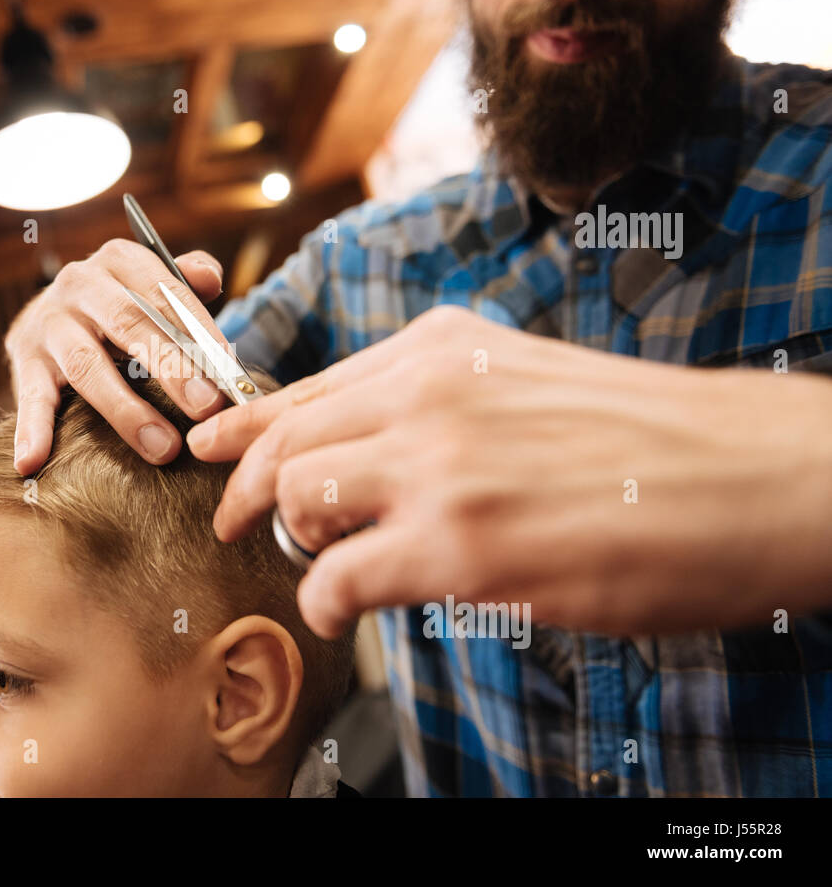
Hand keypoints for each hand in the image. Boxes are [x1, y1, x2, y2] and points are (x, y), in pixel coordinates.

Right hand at [5, 239, 228, 473]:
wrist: (48, 313)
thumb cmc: (121, 307)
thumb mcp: (152, 285)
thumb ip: (185, 283)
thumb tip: (211, 278)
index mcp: (120, 261)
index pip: (165, 291)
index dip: (200, 331)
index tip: (230, 372)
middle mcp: (80, 284)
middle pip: (130, 324)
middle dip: (172, 368)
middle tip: (205, 408)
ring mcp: (48, 324)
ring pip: (87, 366)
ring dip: (125, 411)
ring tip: (162, 449)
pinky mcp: (23, 361)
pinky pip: (29, 397)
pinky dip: (30, 430)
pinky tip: (32, 461)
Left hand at [186, 305, 831, 638]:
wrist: (747, 474)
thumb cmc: (648, 438)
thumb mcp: (526, 378)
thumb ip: (442, 398)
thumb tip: (371, 443)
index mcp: (442, 348)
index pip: (307, 388)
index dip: (244, 427)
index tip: (210, 450)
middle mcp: (426, 393)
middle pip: (283, 442)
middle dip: (244, 489)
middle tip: (236, 523)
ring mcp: (438, 467)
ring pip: (298, 499)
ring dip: (295, 541)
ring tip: (320, 565)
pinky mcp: (457, 546)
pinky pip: (337, 577)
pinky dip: (326, 600)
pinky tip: (347, 607)